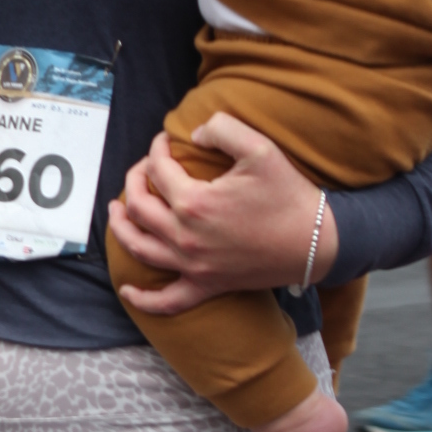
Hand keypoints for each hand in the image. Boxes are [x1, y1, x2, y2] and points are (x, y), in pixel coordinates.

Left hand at [108, 114, 333, 314]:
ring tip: (116, 211)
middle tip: (142, 168)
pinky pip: (167, 302)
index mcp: (194, 202)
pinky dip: (144, 299)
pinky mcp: (206, 286)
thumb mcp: (260, 148)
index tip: (164, 141)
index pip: (158, 170)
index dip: (156, 149)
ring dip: (120, 227)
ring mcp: (193, 265)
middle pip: (138, 206)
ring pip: (139, 247)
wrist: (316, 242)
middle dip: (133, 180)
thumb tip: (194, 133)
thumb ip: (222, 129)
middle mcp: (185, 237)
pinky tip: (128, 290)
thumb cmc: (289, 196)